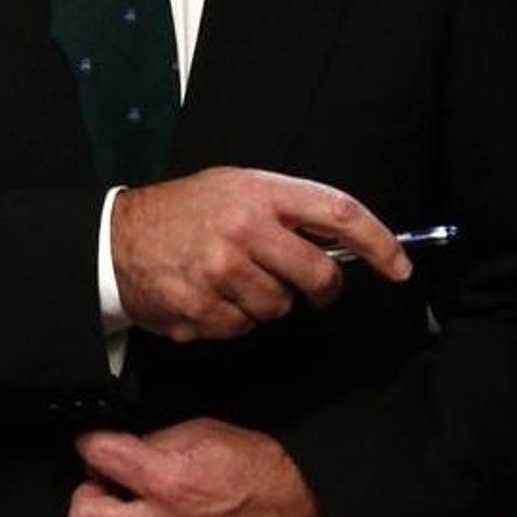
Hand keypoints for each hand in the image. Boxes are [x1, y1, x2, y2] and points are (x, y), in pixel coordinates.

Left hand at [70, 419, 324, 516]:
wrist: (302, 512)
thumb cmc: (261, 468)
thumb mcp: (208, 431)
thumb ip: (156, 441)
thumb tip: (123, 451)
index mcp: (169, 479)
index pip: (98, 456)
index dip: (92, 443)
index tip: (97, 444)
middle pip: (82, 516)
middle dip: (88, 492)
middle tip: (108, 483)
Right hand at [112, 166, 408, 341]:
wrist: (117, 237)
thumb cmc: (188, 211)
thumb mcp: (239, 188)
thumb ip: (289, 210)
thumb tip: (344, 243)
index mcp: (261, 193)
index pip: (339, 214)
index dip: (379, 243)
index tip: (400, 266)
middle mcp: (243, 230)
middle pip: (318, 275)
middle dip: (322, 288)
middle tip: (311, 286)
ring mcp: (221, 272)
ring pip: (280, 308)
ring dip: (268, 302)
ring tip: (235, 278)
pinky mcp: (200, 309)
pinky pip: (243, 328)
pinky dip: (234, 319)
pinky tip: (210, 295)